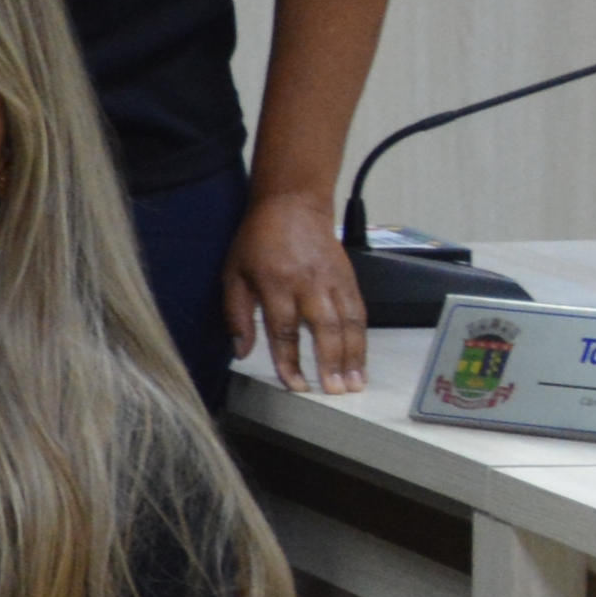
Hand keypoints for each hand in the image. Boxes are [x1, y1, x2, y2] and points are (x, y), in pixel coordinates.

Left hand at [224, 183, 366, 394]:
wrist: (293, 205)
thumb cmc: (258, 240)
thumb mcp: (233, 273)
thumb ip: (236, 313)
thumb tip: (241, 351)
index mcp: (275, 284)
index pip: (284, 331)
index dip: (290, 361)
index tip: (296, 385)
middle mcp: (308, 284)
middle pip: (324, 329)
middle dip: (331, 362)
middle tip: (336, 390)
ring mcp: (332, 282)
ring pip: (348, 323)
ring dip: (354, 356)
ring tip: (355, 383)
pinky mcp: (349, 279)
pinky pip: (359, 313)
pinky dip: (363, 338)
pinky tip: (362, 358)